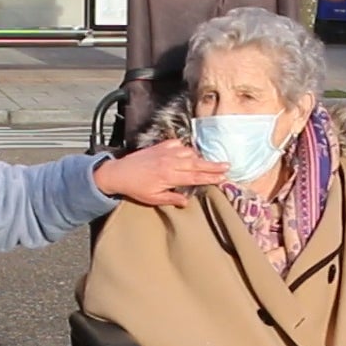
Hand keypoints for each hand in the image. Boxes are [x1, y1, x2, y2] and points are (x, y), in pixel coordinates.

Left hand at [94, 139, 227, 206]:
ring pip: (189, 152)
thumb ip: (171, 199)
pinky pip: (178, 144)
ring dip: (200, 157)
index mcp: (169, 176)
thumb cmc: (135, 188)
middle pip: (196, 163)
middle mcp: (169, 162)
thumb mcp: (153, 199)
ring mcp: (165, 152)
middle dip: (212, 165)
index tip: (223, 177)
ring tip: (209, 162)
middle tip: (227, 165)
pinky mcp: (160, 145)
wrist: (119, 172)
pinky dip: (186, 148)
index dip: (210, 178)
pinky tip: (189, 152)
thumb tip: (186, 201)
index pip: (195, 177)